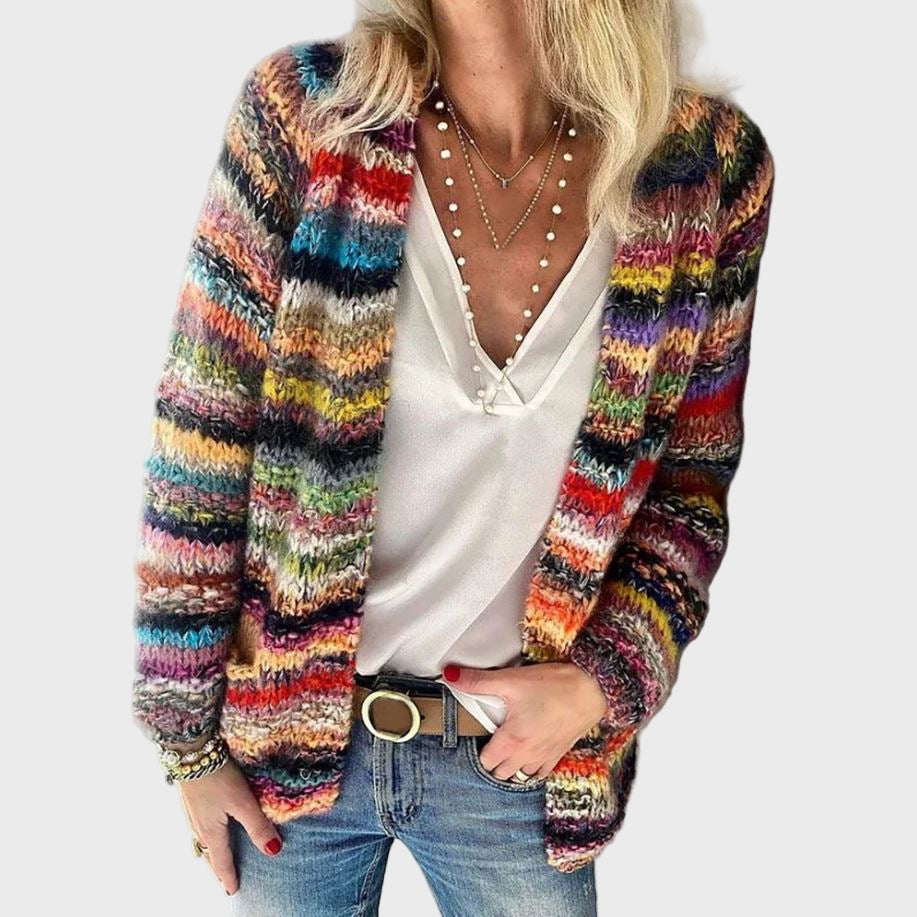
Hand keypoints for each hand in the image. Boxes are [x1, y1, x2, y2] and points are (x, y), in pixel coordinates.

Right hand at [176, 756, 283, 895]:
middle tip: (224, 881)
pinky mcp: (189, 799)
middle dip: (216, 868)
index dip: (228, 876)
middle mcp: (198, 826)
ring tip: (215, 859)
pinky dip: (203, 837)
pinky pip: (195, 827)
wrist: (191, 751)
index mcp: (211, 831)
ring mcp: (191, 812)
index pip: (222, 860)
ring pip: (200, 841)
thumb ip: (258, 826)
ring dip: (209, 853)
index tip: (232, 891)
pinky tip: (205, 828)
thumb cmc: (218, 776)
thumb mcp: (243, 802)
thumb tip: (273, 851)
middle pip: (208, 854)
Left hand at [443, 662, 608, 779]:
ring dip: (511, 767)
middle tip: (488, 741)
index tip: (475, 738)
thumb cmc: (555, 686)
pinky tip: (529, 753)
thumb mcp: (511, 681)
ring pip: (521, 775)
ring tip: (506, 748)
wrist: (593, 689)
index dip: (477, 751)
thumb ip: (478, 681)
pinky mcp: (560, 752)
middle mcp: (528, 755)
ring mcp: (545, 756)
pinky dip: (531, 768)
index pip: (486, 762)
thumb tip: (451, 676)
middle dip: (492, 761)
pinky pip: (541, 772)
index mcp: (512, 741)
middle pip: (501, 773)